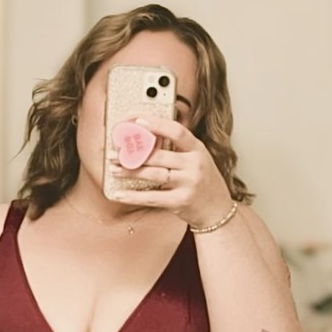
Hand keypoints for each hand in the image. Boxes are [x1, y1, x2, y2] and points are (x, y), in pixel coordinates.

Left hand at [108, 114, 233, 227]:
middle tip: (115, 151)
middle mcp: (194, 164)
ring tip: (114, 168)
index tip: (136, 121)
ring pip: (153, 174)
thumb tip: (144, 141)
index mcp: (198, 149)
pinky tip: (119, 193)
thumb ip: (177, 150)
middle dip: (133, 152)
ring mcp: (188, 184)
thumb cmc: (203, 182)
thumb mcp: (197, 159)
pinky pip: (151, 198)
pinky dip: (133, 196)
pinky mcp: (180, 202)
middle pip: (159, 155)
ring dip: (130, 171)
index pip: (176, 131)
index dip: (156, 124)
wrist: (217, 210)